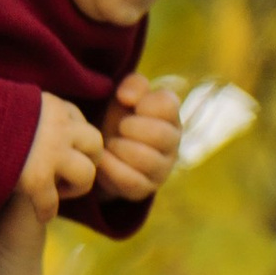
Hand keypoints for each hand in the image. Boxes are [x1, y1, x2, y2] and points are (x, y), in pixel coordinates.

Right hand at [19, 90, 104, 220]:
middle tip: (66, 174)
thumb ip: (34, 114)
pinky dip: (47, 212)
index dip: (74, 141)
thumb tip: (42, 123)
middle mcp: (59, 126)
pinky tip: (39, 212)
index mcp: (53, 105)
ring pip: (87, 174)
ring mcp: (51, 153)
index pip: (82, 122)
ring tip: (56, 192)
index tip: (59, 150)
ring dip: (75, 188)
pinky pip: (53, 203)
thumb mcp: (14, 104)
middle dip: (87, 162)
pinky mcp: (37, 179)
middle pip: (96, 145)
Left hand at [96, 71, 183, 201]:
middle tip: (119, 127)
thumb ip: (134, 84)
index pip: (168, 105)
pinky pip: (132, 182)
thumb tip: (128, 98)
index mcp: (170, 115)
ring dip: (121, 149)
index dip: (145, 104)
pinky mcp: (146, 189)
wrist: (104, 149)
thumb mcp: (126, 94)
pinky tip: (103, 159)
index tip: (132, 106)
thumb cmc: (120, 117)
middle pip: (161, 135)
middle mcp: (173, 142)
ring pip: (148, 160)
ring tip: (110, 144)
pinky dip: (112, 169)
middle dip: (132, 128)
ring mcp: (162, 168)